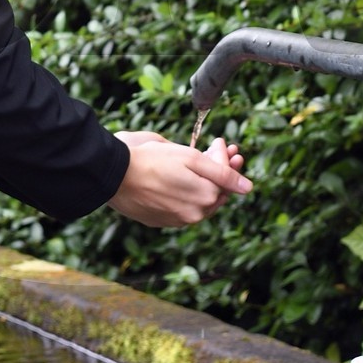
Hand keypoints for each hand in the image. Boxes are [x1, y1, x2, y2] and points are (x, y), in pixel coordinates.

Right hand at [110, 132, 251, 228]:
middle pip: (214, 191)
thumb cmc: (152, 161)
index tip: (218, 141)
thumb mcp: (191, 158)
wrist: (114, 175)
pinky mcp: (161, 221)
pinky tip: (178, 178)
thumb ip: (223, 173)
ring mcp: (176, 220)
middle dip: (218, 169)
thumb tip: (248, 187)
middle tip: (215, 148)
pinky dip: (184, 192)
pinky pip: (180, 207)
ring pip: (198, 200)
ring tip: (199, 161)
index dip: (225, 157)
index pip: (226, 179)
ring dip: (202, 181)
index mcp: (205, 198)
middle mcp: (194, 215)